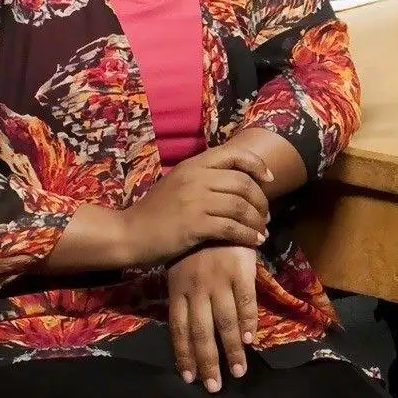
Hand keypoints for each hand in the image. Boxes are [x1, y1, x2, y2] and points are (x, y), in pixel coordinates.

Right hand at [128, 139, 273, 267]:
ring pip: (241, 206)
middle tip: (266, 216)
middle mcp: (197, 177)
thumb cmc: (154, 212)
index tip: (269, 179)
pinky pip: (232, 227)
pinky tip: (254, 242)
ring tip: (263, 231)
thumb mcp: (177, 183)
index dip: (257, 165)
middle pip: (243, 183)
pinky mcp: (195, 224)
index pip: (235, 154)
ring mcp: (196, 200)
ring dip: (258, 220)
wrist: (129, 233)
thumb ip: (202, 178)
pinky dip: (248, 235)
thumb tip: (234, 179)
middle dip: (261, 200)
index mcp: (194, 164)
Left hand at [167, 244, 260, 391]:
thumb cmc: (196, 241)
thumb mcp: (180, 266)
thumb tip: (188, 325)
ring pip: (225, 322)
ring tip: (238, 371)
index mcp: (178, 288)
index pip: (178, 328)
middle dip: (207, 362)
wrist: (217, 207)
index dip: (184, 354)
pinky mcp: (240, 271)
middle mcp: (197, 288)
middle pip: (201, 332)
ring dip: (232, 350)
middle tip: (214, 386)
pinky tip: (251, 339)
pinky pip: (246, 302)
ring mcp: (219, 280)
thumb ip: (183, 293)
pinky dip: (248, 322)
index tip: (189, 377)